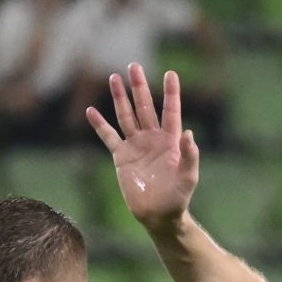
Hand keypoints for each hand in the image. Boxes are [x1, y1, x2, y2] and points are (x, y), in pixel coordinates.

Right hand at [87, 65, 198, 231]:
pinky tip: (91, 111)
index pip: (171, 111)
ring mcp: (136, 145)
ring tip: (114, 78)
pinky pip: (108, 136)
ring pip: (126, 116)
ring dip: (120, 98)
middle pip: (145, 107)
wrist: (158, 215)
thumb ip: (190, 156)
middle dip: (139, 87)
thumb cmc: (178, 197)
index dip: (171, 93)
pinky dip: (100, 124)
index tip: (170, 74)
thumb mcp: (188, 177)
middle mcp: (152, 138)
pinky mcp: (121, 156)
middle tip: (134, 66)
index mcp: (170, 140)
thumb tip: (189, 134)